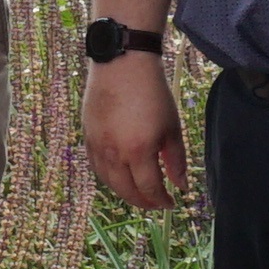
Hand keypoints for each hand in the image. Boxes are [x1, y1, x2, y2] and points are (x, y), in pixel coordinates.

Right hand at [83, 50, 189, 209]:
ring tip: (139, 192)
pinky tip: (120, 176)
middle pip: (126, 190)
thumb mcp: (172, 127)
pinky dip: (109, 177)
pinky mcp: (87, 136)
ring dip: (125, 192)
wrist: (122, 64)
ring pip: (108, 181)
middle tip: (156, 203)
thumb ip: (176, 160)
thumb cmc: (153, 93)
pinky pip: (96, 166)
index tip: (172, 203)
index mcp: (138, 150)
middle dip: (143, 201)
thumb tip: (181, 185)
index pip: (149, 188)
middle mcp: (114, 152)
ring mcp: (97, 145)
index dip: (162, 200)